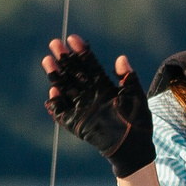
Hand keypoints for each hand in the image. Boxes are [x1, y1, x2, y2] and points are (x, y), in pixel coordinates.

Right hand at [43, 35, 154, 177]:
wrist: (134, 147)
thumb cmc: (138, 121)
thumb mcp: (136, 96)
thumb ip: (128, 78)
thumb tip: (121, 58)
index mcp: (104, 86)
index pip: (90, 65)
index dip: (82, 52)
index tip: (73, 38)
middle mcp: (90, 94)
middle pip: (74, 73)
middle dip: (65, 58)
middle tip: (55, 43)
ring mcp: (82, 108)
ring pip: (65, 88)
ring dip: (56, 74)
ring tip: (48, 60)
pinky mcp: (76, 123)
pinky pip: (62, 112)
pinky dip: (56, 102)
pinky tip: (53, 90)